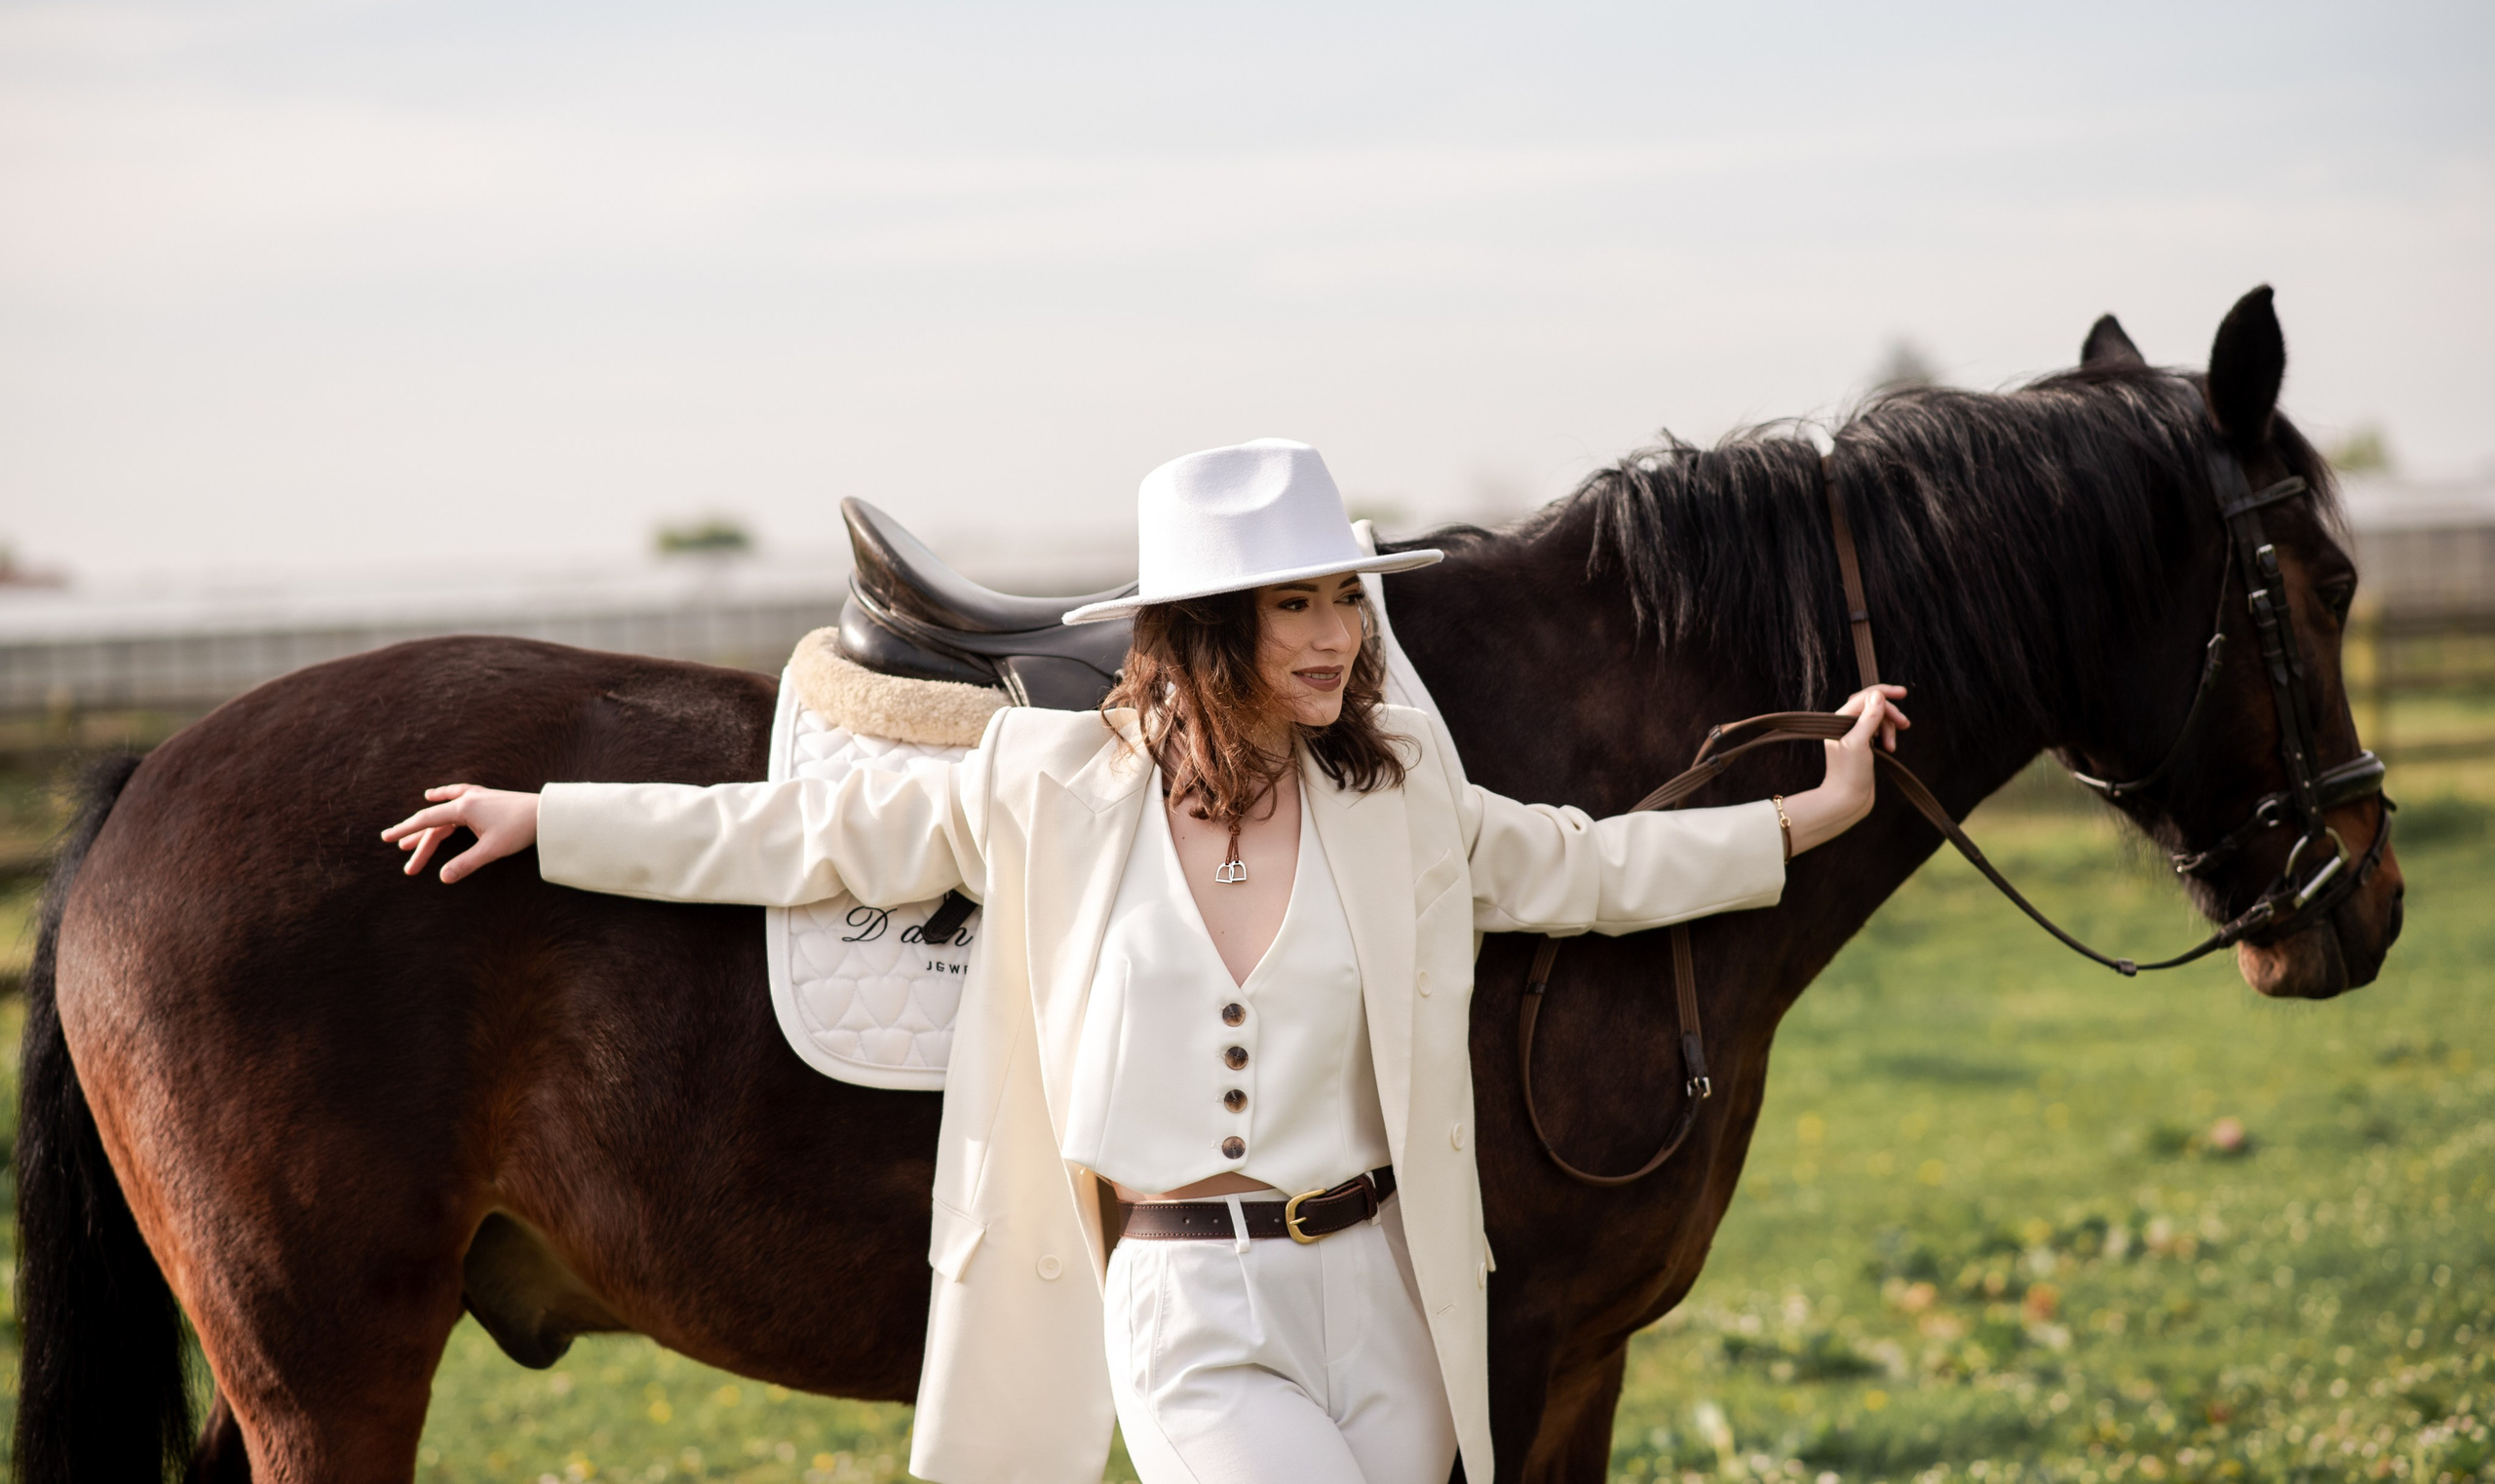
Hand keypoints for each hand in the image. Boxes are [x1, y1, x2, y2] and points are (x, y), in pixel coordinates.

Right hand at [381, 785, 541, 883]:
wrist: (547, 812)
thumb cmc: (521, 829)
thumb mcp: (491, 850)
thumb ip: (466, 863)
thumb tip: (443, 878)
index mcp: (464, 809)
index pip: (427, 820)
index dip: (406, 830)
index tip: (386, 837)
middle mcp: (467, 799)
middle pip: (435, 822)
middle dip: (419, 842)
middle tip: (405, 861)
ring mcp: (476, 797)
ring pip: (445, 814)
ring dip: (428, 829)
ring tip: (409, 842)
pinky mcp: (486, 798)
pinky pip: (457, 796)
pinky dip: (443, 798)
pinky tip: (433, 794)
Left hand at [1778, 684, 1910, 855]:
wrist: (1847, 801)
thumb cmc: (1850, 773)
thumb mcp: (1859, 742)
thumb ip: (1868, 718)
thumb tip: (1877, 695)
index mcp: (1839, 720)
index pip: (1863, 697)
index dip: (1883, 693)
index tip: (1903, 693)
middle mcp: (1844, 726)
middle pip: (1872, 707)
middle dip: (1889, 714)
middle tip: (1905, 724)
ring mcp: (1853, 737)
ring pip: (1877, 720)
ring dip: (1889, 728)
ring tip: (1892, 746)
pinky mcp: (1862, 747)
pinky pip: (1878, 732)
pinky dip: (1887, 736)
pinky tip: (1890, 748)